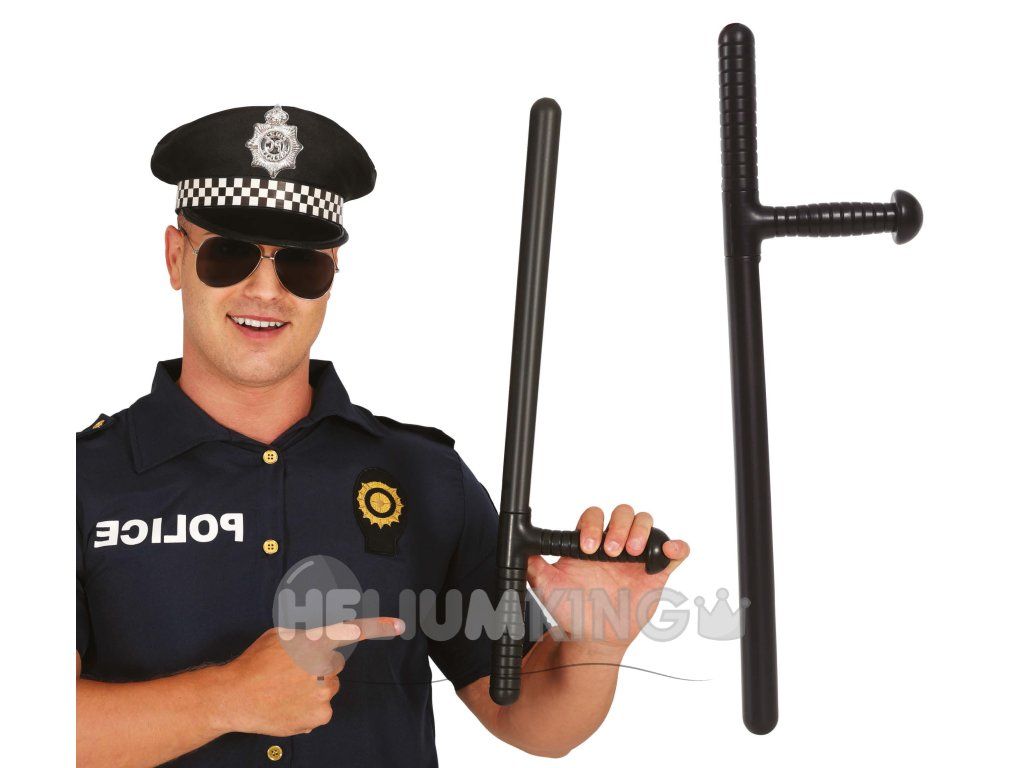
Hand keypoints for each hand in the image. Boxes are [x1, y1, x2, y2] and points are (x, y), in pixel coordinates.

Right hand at [214, 617, 403, 735]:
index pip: (354, 631)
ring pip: (328, 688)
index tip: (399, 625)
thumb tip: (321, 636)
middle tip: (291, 671)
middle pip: (335, 665)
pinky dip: (308, 707)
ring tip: (285, 688)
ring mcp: (323, 693)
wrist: (235, 696)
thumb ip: (307, 634)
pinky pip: (321, 708)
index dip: (379, 627)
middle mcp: (324, 666)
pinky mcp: (319, 715)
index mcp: (316, 641)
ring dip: (313, 687)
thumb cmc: (254, 663)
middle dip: (319, 667)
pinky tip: (288, 703)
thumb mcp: (281, 635)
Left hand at [526, 505, 688, 650]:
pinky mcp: (656, 573)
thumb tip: (521, 548)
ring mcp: (636, 557)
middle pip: (623, 513)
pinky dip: (676, 546)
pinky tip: (670, 551)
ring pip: (647, 523)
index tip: (588, 548)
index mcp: (589, 542)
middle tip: (613, 551)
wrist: (592, 638)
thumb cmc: (571, 609)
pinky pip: (673, 552)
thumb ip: (534, 567)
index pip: (593, 516)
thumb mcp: (547, 588)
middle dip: (620, 527)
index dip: (592, 526)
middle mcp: (614, 544)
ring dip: (642, 531)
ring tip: (632, 554)